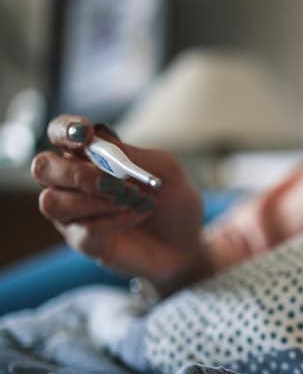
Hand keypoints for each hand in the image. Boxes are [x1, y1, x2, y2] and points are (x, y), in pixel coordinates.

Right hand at [32, 115, 208, 293]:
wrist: (187, 243)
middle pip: (43, 168)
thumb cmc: (173, 201)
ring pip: (52, 203)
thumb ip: (133, 154)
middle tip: (116, 183)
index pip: (59, 133)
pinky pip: (84, 229)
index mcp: (89, 155)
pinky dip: (115, 220)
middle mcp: (72, 182)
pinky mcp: (85, 242)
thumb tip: (99, 142)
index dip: (65, 130)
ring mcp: (74, 215)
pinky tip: (137, 215)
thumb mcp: (166, 170)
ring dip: (95, 201)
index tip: (85, 135)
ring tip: (132, 201)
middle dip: (77, 173)